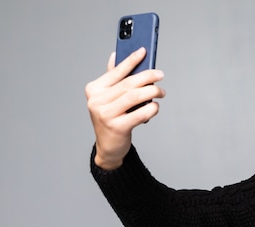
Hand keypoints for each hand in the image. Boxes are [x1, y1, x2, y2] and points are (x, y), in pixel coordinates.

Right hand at [85, 47, 165, 169]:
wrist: (108, 147)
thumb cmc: (112, 119)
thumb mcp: (108, 98)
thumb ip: (113, 80)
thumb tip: (116, 56)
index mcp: (94, 90)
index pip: (116, 71)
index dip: (131, 60)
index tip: (144, 51)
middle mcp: (97, 101)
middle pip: (128, 84)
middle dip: (147, 77)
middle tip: (160, 75)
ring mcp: (105, 115)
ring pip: (135, 97)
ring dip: (152, 92)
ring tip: (161, 92)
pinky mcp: (117, 127)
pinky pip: (140, 114)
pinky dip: (151, 108)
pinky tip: (156, 107)